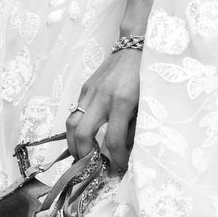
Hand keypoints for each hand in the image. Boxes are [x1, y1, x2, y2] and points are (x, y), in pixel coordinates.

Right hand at [66, 48, 140, 172]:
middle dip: (84, 156)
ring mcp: (90, 92)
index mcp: (123, 103)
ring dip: (72, 144)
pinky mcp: (85, 88)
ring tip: (80, 156)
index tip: (119, 169)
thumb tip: (124, 150)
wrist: (135, 47)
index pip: (114, 140)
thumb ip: (134, 127)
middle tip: (90, 167)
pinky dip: (75, 128)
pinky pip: (75, 112)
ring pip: (70, 123)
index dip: (116, 159)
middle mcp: (102, 98)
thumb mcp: (146, 103)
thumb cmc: (145, 76)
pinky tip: (82, 137)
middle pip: (82, 134)